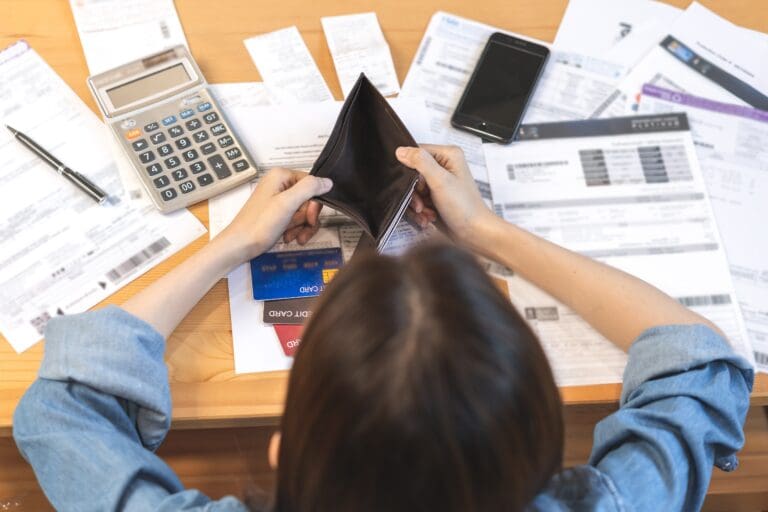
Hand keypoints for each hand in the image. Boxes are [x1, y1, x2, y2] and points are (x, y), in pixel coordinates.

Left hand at [217, 168, 332, 262]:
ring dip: (302, 226)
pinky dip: (295, 229)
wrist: (240, 246)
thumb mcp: (287, 204)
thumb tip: (328, 181)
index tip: (310, 218)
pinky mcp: (276, 213)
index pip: (311, 184)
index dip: (314, 203)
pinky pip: (295, 218)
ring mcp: (277, 200)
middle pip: (308, 199)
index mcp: (281, 176)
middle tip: (300, 230)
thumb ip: (309, 189)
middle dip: (307, 218)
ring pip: (303, 211)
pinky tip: (288, 238)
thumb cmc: (261, 224)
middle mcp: (279, 184)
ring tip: (292, 237)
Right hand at [396, 144, 495, 247]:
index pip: (417, 153)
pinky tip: (428, 217)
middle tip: (421, 203)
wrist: (473, 232)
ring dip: (416, 205)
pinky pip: (417, 201)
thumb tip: (401, 151)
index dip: (411, 170)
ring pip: (412, 190)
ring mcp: (438, 183)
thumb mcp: (440, 181)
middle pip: (412, 174)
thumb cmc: (465, 208)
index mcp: (448, 155)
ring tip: (427, 212)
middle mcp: (443, 167)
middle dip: (414, 193)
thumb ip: (420, 162)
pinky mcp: (435, 197)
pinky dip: (420, 211)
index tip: (419, 186)